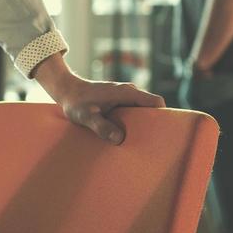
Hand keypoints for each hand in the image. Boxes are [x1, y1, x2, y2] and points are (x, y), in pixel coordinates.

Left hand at [34, 54, 166, 145]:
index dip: (164, 115)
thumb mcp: (86, 116)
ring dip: (143, 123)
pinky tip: (128, 136)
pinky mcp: (119, 100)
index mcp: (126, 93)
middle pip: (151, 107)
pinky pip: (133, 111)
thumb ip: (101, 126)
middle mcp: (129, 92)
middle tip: (154, 143)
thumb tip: (119, 139)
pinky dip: (134, 122)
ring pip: (142, 110)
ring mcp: (124, 95)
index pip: (155, 101)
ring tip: (142, 142)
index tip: (165, 131)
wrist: (67, 90)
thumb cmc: (76, 102)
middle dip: (155, 123)